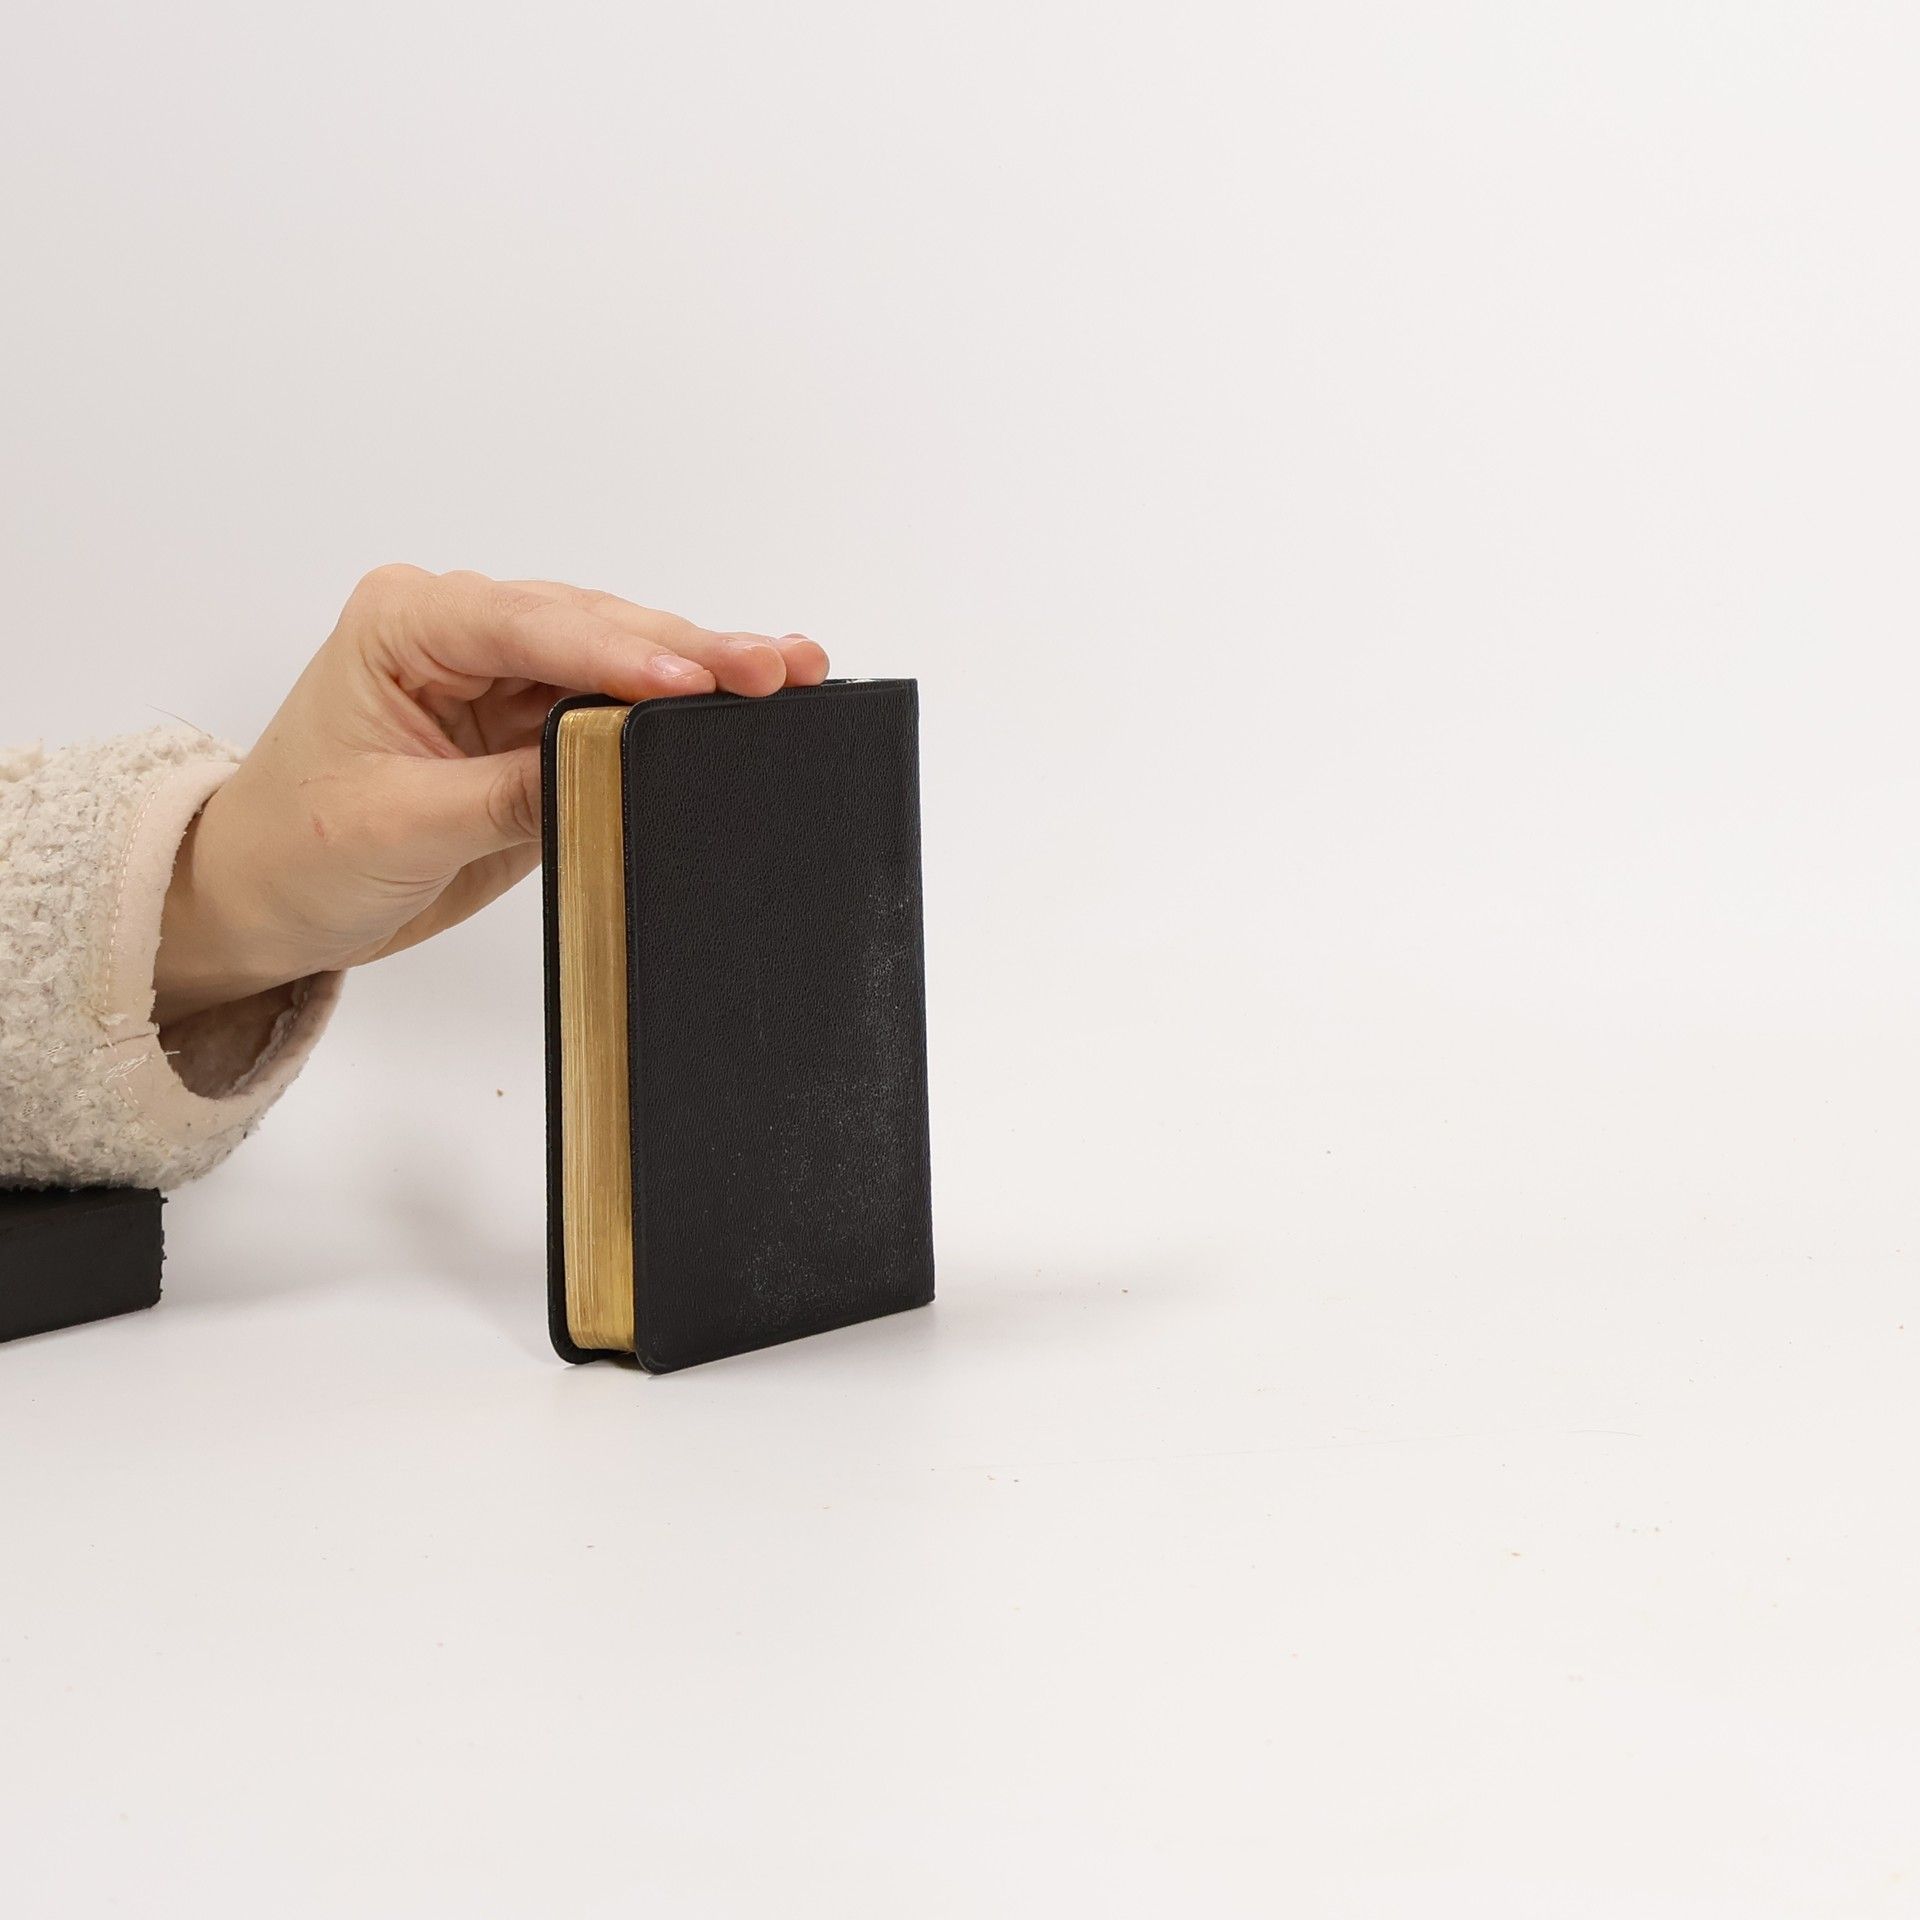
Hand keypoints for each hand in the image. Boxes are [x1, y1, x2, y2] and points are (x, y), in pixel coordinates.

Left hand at [153, 566, 826, 1022]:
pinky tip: (746, 699)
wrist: (268, 900)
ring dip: (701, 670)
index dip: (616, 653)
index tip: (693, 682)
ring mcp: (506, 675)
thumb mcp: (398, 827)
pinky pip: (617, 709)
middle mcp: (461, 631)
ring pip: (620, 658)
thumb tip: (604, 765)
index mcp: (405, 625)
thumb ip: (504, 793)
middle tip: (776, 666)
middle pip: (593, 628)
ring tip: (789, 671)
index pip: (527, 625)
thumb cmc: (297, 850)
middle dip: (687, 650)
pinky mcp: (535, 725)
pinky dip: (681, 710)